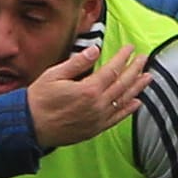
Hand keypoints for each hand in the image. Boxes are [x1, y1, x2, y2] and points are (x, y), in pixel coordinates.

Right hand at [27, 45, 149, 148]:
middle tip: (144, 58)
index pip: (113, 69)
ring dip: (137, 88)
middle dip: (135, 69)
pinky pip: (116, 118)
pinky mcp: (95, 129)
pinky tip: (137, 102)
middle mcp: (97, 105)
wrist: (30, 126)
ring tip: (148, 77)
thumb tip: (95, 50)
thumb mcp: (54, 74)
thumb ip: (77, 63)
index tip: (130, 48)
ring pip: (124, 101)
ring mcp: (98, 118)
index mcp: (88, 89)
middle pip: (123, 84)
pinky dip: (128, 110)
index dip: (123, 57)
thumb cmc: (39, 100)